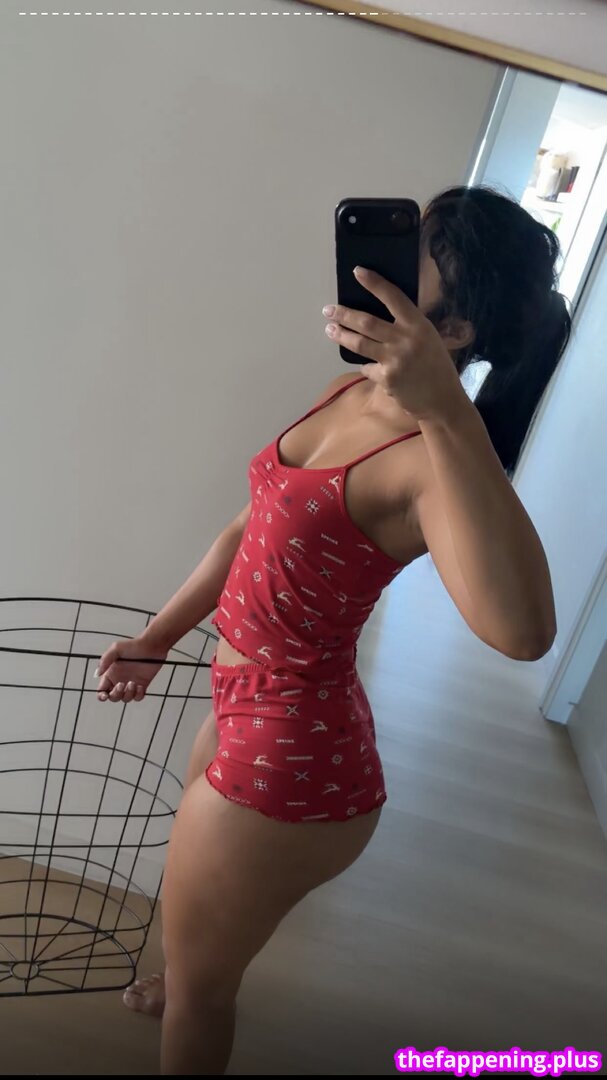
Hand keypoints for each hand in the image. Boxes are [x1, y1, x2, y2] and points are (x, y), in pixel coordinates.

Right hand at [95, 634, 168, 702]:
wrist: (152, 646)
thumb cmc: (135, 645)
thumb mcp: (116, 649)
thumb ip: (105, 661)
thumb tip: (97, 674)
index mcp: (111, 673)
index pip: (102, 689)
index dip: (101, 695)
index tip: (105, 695)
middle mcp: (120, 680)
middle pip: (113, 697)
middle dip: (116, 694)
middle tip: (121, 685)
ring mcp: (131, 684)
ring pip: (125, 699)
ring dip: (128, 694)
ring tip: (133, 683)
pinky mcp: (142, 685)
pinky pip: (137, 697)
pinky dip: (138, 695)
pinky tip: (140, 686)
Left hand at [323, 266, 465, 421]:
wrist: (442, 400)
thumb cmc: (437, 367)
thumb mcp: (429, 339)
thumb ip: (408, 328)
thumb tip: (380, 316)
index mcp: (418, 325)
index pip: (393, 297)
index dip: (374, 283)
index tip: (357, 272)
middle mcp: (405, 339)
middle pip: (366, 322)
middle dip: (344, 314)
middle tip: (328, 310)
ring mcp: (394, 360)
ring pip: (360, 343)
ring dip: (342, 336)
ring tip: (330, 330)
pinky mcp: (386, 379)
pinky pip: (367, 367)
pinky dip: (366, 366)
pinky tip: (368, 366)